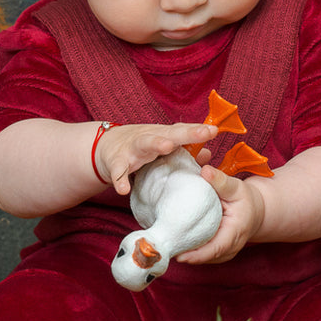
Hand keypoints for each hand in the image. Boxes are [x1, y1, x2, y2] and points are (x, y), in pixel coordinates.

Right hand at [94, 122, 216, 193]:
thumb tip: (209, 154)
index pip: (184, 131)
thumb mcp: (164, 145)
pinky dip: (120, 180)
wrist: (106, 145)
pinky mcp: (116, 161)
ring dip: (156, 143)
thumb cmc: (143, 146)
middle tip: (203, 133)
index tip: (215, 130)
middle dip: (187, 133)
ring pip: (144, 144)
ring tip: (167, 146)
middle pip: (170, 133)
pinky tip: (124, 189)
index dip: (199, 131)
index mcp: (164, 135)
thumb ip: (185, 150)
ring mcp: (132, 148)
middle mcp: (151, 138)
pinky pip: (118, 172)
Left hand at [171, 166, 265, 264]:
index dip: (198, 255)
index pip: (217, 248)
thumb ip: (220, 180)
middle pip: (206, 256)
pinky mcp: (218, 254)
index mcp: (236, 231)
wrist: (255, 212)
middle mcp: (231, 247)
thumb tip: (204, 171)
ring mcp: (225, 253)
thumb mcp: (235, 187)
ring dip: (186, 254)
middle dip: (186, 256)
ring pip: (203, 259)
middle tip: (166, 249)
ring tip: (168, 247)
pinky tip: (177, 243)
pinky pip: (203, 256)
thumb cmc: (245, 199)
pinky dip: (190, 252)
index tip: (181, 256)